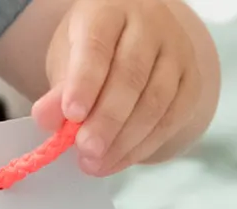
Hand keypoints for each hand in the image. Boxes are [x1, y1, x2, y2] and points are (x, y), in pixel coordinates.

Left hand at [34, 0, 210, 175]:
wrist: (132, 46)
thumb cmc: (93, 54)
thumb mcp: (67, 61)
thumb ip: (58, 91)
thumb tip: (45, 119)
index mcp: (110, 9)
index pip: (98, 43)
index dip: (85, 80)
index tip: (72, 114)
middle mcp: (150, 23)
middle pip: (131, 75)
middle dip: (107, 120)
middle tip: (86, 151)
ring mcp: (176, 50)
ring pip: (156, 100)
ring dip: (124, 141)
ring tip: (96, 164)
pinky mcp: (191, 81)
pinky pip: (171, 119)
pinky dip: (143, 146)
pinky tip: (118, 161)